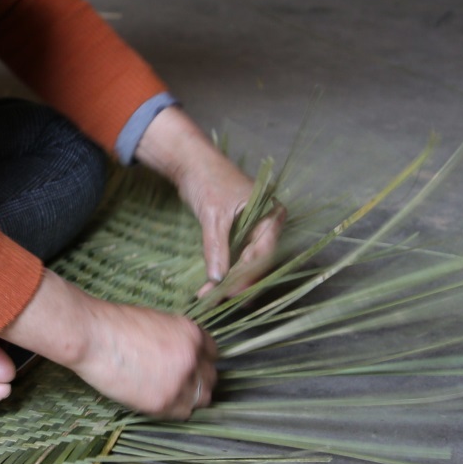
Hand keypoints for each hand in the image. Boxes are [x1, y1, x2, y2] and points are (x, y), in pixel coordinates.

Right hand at [1, 275, 217, 419]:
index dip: (200, 362)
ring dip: (188, 399)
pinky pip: (180, 414)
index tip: (191, 368)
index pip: (213, 354)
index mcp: (192, 334)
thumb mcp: (156, 322)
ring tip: (168, 395)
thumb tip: (178, 358)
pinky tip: (155, 401)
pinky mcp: (163, 402)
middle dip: (198, 382)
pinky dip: (171, 410)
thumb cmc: (114, 324)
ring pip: (200, 400)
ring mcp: (180, 381)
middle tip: (178, 384)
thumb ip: (176, 340)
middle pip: (211, 379)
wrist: (92, 336)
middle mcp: (193, 358)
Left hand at [134, 106, 284, 298]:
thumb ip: (216, 247)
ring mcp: (255, 230)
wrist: (192, 163)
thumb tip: (217, 279)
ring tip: (210, 296)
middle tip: (216, 300)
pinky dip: (226, 270)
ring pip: (246, 263)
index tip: (229, 294)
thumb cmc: (207, 180)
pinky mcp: (240, 233)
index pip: (262, 254)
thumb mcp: (213, 215)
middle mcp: (267, 225)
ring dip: (230, 280)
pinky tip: (212, 284)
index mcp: (270, 216)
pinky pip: (237, 257)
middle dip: (237, 283)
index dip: (246, 277)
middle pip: (257, 262)